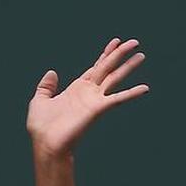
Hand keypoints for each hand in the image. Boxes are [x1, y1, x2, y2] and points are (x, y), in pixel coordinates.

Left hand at [27, 38, 148, 158]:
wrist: (46, 143)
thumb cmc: (42, 127)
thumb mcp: (40, 101)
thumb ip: (46, 86)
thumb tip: (52, 72)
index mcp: (76, 89)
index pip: (95, 68)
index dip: (105, 55)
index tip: (115, 42)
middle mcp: (88, 92)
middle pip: (107, 68)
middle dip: (119, 54)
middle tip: (134, 42)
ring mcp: (94, 100)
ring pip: (114, 78)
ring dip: (128, 67)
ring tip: (142, 56)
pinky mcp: (98, 109)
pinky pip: (118, 99)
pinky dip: (131, 93)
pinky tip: (145, 88)